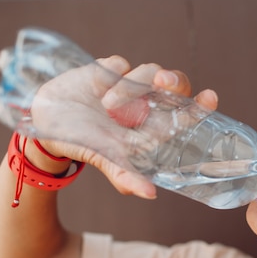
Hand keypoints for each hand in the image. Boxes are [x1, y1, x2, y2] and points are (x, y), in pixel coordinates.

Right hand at [32, 56, 218, 198]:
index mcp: (153, 126)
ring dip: (130, 87)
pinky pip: (120, 63)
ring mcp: (130, 84)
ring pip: (149, 71)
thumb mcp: (106, 161)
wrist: (46, 123)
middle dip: (173, 81)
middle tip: (161, 82)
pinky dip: (110, 73)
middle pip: (176, 84)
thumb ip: (126, 177)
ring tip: (107, 102)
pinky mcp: (110, 68)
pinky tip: (96, 86)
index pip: (187, 114)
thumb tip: (150, 194)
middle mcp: (148, 103)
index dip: (201, 106)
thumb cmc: (83, 145)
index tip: (210, 97)